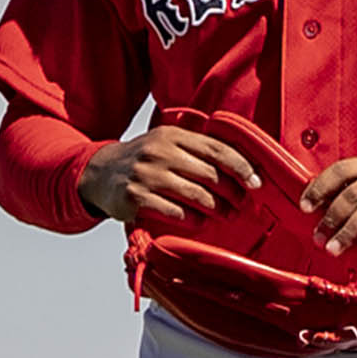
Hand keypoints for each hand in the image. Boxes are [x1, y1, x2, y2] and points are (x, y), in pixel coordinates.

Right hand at [80, 123, 260, 225]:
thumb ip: (199, 149)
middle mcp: (159, 152)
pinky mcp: (135, 198)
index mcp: (173, 135)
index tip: (257, 182)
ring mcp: (146, 175)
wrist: (99, 173)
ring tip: (226, 216)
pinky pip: (176, 213)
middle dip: (233, 193)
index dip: (242, 167)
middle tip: (242, 204)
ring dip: (218, 210)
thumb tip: (245, 166)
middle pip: (211, 175)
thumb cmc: (144, 161)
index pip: (217, 149)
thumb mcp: (168, 144)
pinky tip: (200, 222)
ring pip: (197, 196)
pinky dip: (194, 221)